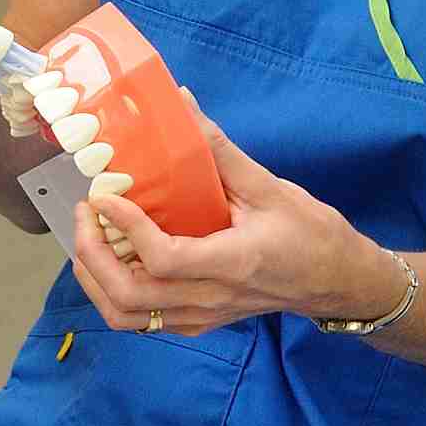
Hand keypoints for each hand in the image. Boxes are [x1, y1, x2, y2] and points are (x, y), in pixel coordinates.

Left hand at [71, 97, 405, 335]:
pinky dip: (110, 292)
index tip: (106, 196)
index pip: (164, 260)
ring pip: (125, 317)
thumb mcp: (269, 186)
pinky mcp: (195, 322)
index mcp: (233, 262)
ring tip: (90, 235)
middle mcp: (211, 298)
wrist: (337, 281)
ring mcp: (200, 317)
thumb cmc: (310, 232)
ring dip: (94, 278)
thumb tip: (181, 103)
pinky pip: (139, 320)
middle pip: (130, 296)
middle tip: (88, 211)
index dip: (127, 229)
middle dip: (94, 254)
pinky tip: (109, 258)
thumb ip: (219, 150)